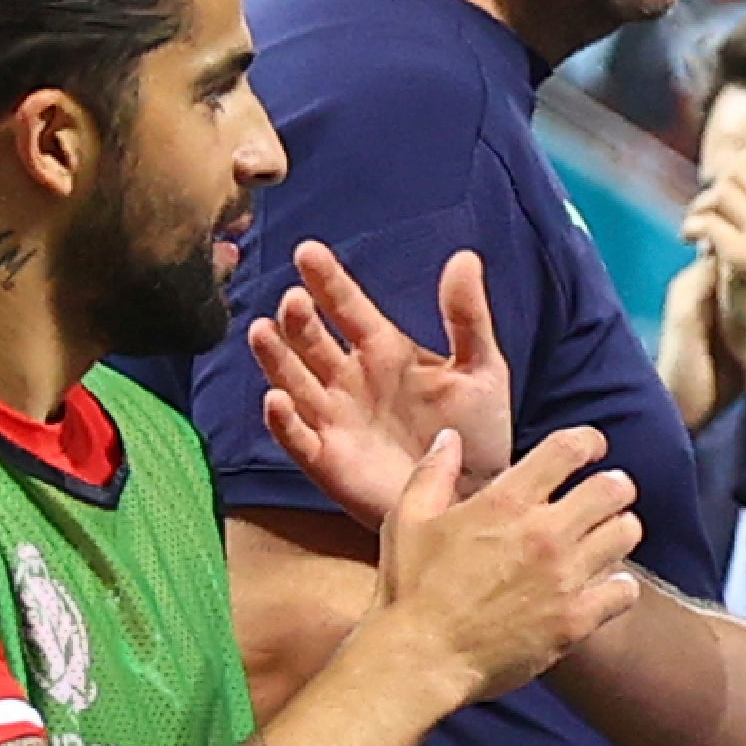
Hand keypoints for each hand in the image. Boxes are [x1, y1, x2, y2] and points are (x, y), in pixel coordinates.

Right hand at [249, 245, 517, 531]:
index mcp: (384, 350)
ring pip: (293, 381)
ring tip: (264, 330)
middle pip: (312, 342)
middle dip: (299, 320)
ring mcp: (333, 417)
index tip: (308, 251)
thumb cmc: (476, 430)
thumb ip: (468, 316)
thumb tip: (465, 257)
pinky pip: (297, 437)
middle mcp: (350, 379)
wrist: (478, 494)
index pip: (348, 307)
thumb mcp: (482, 368)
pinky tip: (277, 399)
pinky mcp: (326, 459)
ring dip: (277, 358)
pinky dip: (284, 420)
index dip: (328, 281)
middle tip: (293, 299)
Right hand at [373, 430, 646, 701]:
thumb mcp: (407, 520)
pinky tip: (602, 588)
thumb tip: (450, 437)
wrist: (417, 660)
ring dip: (618, 532)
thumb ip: (433, 472)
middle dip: (613, 488)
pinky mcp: (575, 620)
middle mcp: (544, 533)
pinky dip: (619, 586)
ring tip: (603, 541)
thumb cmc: (408, 590)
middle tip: (604, 497)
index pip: (570, 449)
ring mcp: (564, 577)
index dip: (589, 443)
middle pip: (614, 489)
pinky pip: (625, 590)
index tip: (592, 449)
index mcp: (506, 502)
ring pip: (626, 534)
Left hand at [679, 147, 745, 390]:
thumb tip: (733, 168)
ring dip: (699, 208)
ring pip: (722, 193)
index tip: (728, 187)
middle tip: (706, 211)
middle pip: (741, 169)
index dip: (744, 163)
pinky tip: (689, 241)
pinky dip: (692, 228)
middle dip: (716, 186)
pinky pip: (709, 222)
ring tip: (695, 229)